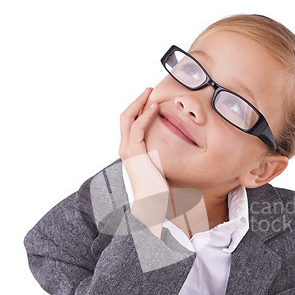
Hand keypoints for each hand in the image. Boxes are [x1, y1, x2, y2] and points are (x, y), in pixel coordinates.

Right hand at [119, 88, 169, 238]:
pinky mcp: (135, 154)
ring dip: (139, 103)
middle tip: (149, 90)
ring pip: (128, 118)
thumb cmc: (158, 188)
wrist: (153, 204)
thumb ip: (159, 155)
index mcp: (130, 151)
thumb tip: (169, 149)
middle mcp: (125, 149)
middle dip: (136, 101)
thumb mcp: (159, 166)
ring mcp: (127, 151)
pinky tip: (155, 108)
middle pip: (125, 117)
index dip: (137, 109)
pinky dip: (145, 115)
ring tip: (151, 94)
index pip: (129, 123)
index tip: (150, 99)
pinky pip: (137, 128)